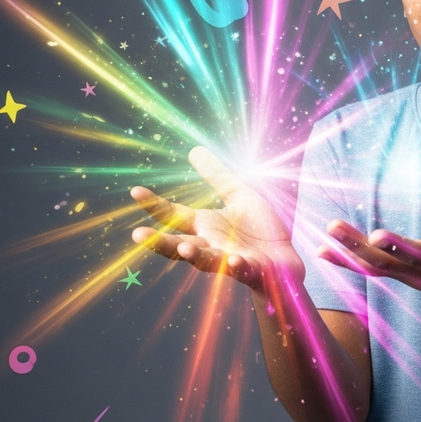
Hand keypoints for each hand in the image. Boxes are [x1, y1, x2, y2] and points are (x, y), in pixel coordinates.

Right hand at [131, 146, 303, 290]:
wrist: (285, 261)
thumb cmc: (260, 230)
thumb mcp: (240, 196)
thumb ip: (219, 178)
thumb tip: (194, 150)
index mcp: (205, 227)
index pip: (174, 215)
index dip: (155, 204)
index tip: (135, 191)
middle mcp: (211, 246)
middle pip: (180, 246)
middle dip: (160, 242)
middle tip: (138, 235)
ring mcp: (228, 261)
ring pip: (207, 261)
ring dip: (195, 256)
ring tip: (184, 248)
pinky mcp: (251, 271)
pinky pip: (242, 270)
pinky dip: (236, 266)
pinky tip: (233, 260)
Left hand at [317, 153, 420, 300]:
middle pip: (411, 254)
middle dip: (393, 246)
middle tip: (373, 234)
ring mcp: (411, 272)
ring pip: (381, 263)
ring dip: (355, 249)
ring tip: (331, 229)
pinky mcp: (394, 275)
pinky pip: (365, 270)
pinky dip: (343, 262)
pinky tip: (320, 251)